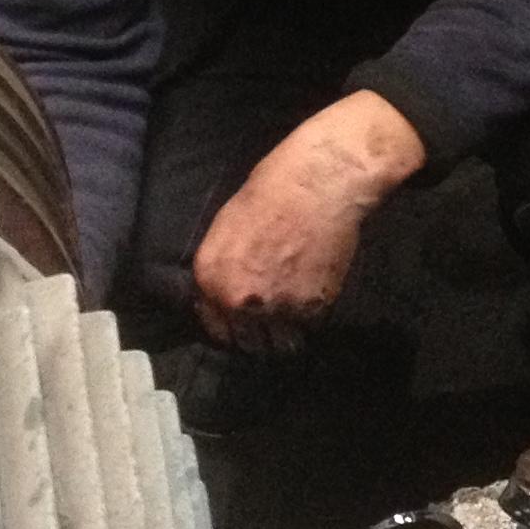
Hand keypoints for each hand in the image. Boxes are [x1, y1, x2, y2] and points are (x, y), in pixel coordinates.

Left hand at [190, 91, 424, 351]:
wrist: (319, 185)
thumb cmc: (271, 192)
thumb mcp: (226, 229)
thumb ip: (221, 269)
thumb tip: (223, 295)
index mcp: (211, 278)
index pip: (215, 328)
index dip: (231, 327)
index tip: (243, 324)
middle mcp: (238, 301)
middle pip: (247, 343)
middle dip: (258, 335)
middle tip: (271, 320)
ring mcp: (276, 308)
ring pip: (281, 343)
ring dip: (286, 333)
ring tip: (293, 314)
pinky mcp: (313, 308)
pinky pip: (309, 327)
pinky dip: (311, 317)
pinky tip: (313, 294)